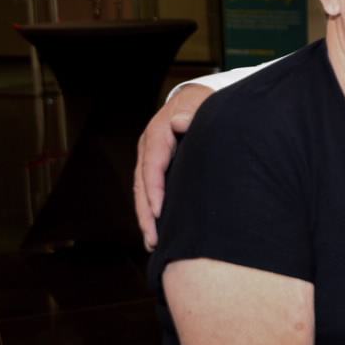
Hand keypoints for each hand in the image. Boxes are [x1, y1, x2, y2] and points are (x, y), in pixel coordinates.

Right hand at [135, 83, 213, 249]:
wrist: (197, 100)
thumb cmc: (202, 104)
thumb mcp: (199, 103)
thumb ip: (192, 113)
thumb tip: (180, 121)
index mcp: (157, 134)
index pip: (152, 165)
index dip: (154, 190)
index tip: (158, 213)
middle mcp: (148, 148)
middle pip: (142, 184)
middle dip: (145, 214)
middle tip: (153, 241)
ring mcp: (149, 158)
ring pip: (143, 192)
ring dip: (146, 218)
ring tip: (152, 244)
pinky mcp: (156, 167)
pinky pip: (150, 192)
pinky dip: (152, 212)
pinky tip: (159, 232)